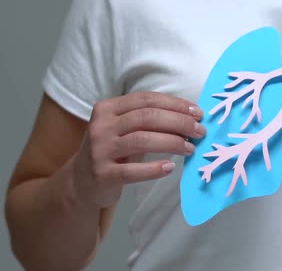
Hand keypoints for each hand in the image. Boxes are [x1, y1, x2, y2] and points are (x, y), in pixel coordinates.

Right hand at [72, 91, 205, 207]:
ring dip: (172, 143)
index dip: (175, 104)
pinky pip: (132, 171)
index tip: (197, 113)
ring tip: (190, 149)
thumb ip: (149, 120)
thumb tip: (189, 118)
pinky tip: (170, 167)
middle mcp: (101, 126)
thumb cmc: (112, 150)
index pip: (147, 99)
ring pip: (142, 140)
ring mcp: (100, 150)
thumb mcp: (124, 129)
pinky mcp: (102, 174)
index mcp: (108, 108)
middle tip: (199, 131)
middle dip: (179, 122)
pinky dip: (154, 168)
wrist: (81, 181)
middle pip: (147, 117)